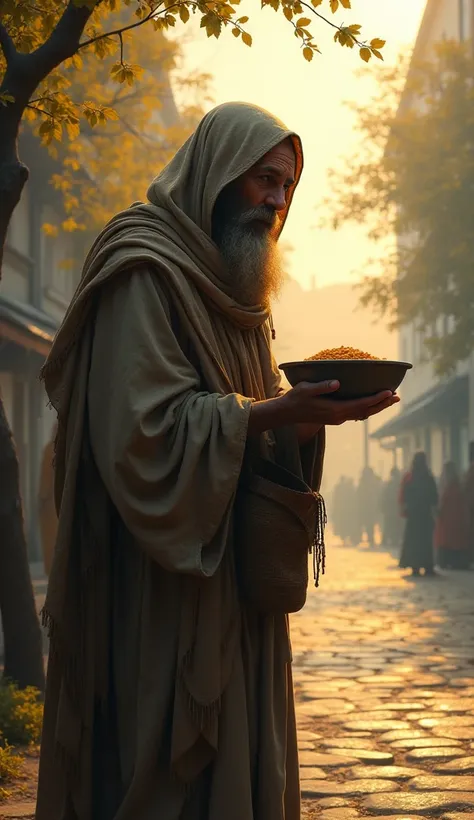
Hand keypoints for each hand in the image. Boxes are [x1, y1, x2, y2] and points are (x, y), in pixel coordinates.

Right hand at [279, 380, 398, 426]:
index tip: (389, 392)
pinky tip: (372, 403)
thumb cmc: (295, 398)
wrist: (287, 413)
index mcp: (335, 410)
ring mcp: (338, 418)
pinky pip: (356, 413)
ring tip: (390, 399)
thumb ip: (321, 386)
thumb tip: (337, 383)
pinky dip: (367, 408)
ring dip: (377, 407)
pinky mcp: (335, 417)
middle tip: (397, 396)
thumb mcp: (306, 389)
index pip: (361, 404)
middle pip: (366, 411)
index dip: (376, 398)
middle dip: (382, 404)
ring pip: (363, 413)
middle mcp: (339, 416)